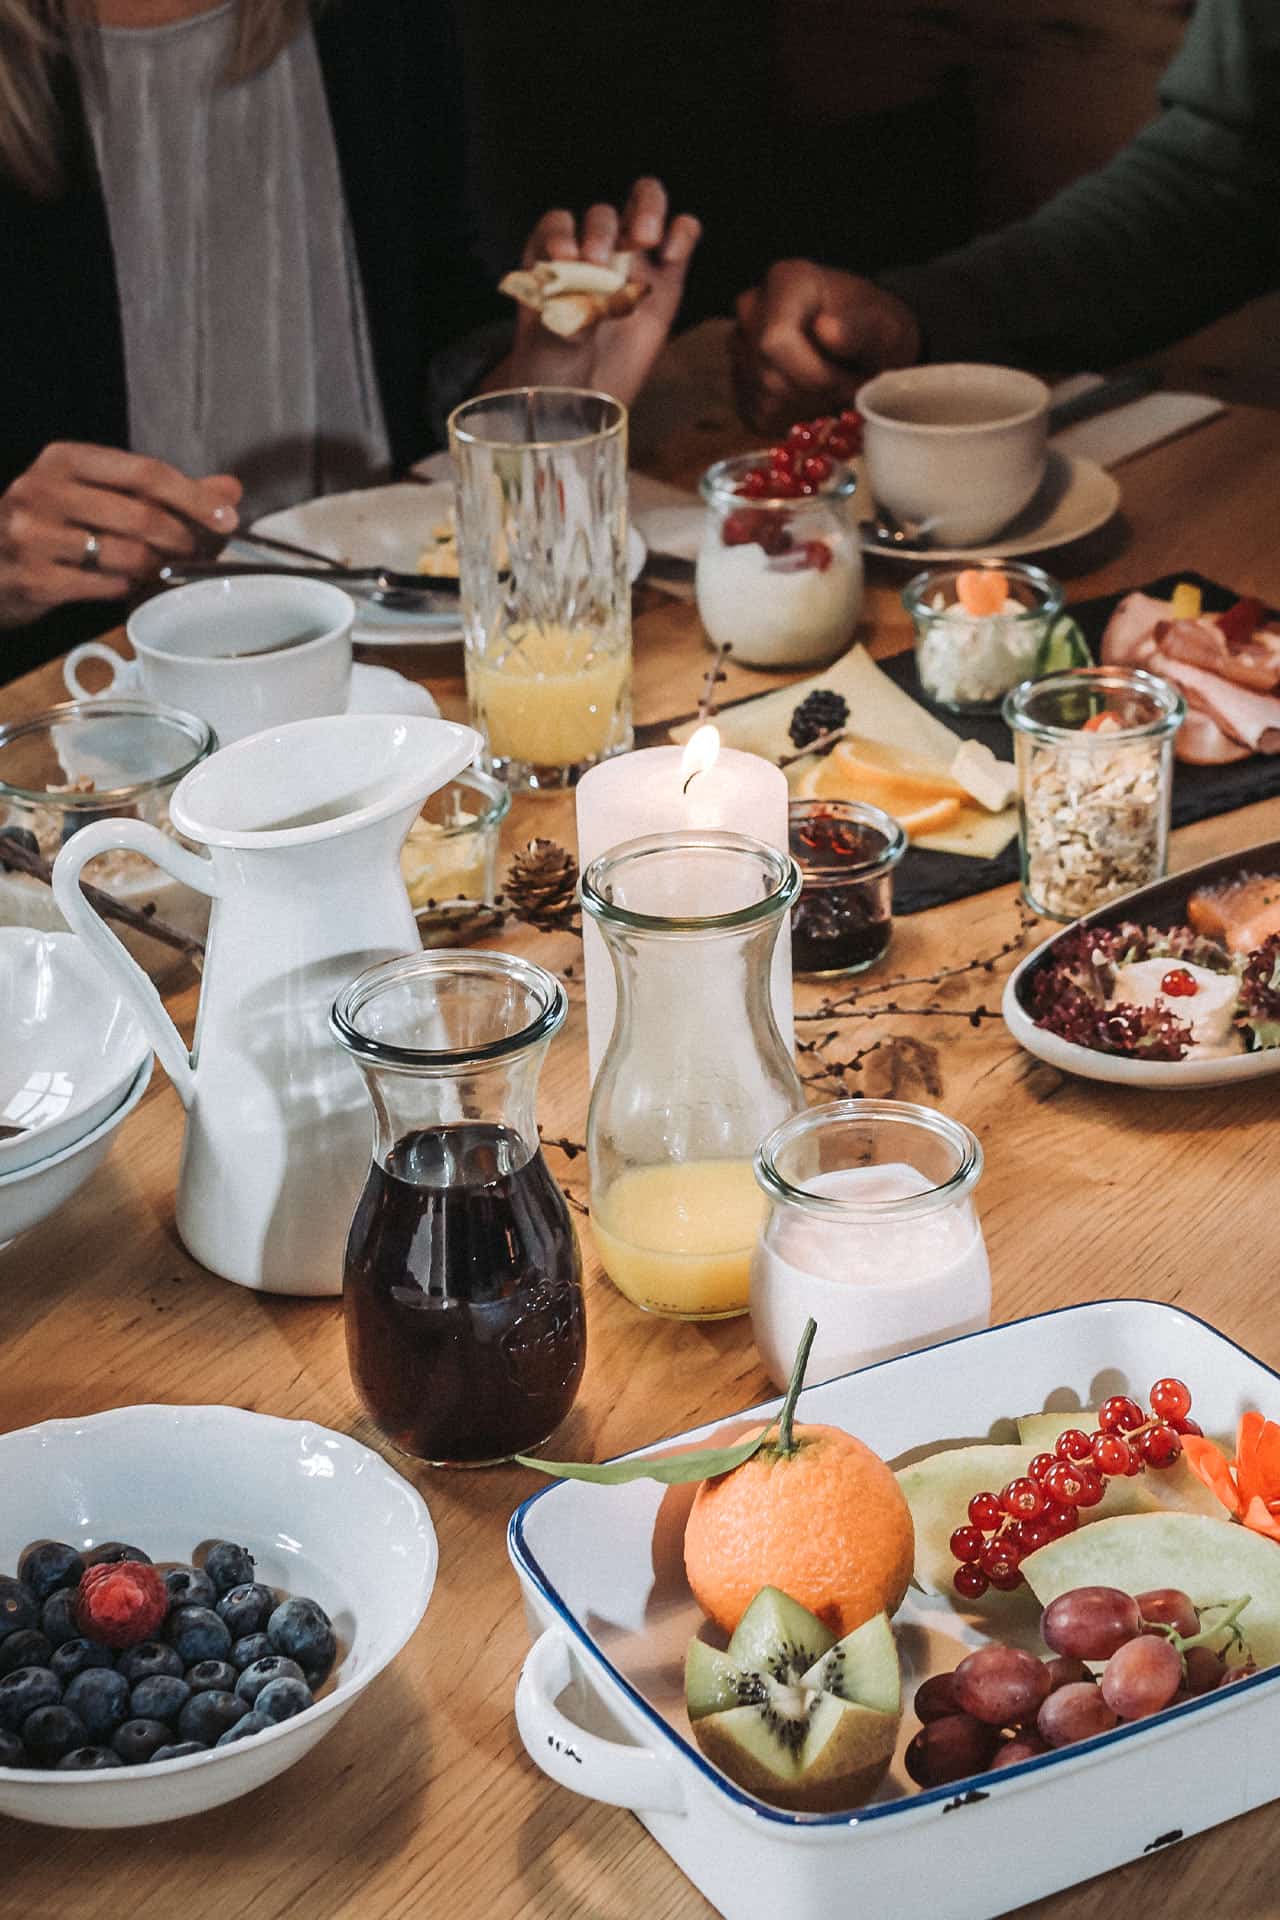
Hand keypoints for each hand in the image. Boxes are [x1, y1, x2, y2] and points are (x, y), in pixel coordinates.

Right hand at [0, 443, 241, 628]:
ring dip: (156, 567)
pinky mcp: (35, 577)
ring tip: (160, 568)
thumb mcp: (96, 493)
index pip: (145, 471)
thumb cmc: (51, 525)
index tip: (227, 517)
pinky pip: (105, 585)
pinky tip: (126, 583)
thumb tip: (229, 489)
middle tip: (194, 551)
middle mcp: (44, 490)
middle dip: (180, 538)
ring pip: (127, 554)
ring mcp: (34, 535)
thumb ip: (162, 491)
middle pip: (141, 515)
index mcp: (63, 459)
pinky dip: (126, 587)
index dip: (193, 496)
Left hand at [499, 177, 700, 406]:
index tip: (565, 258)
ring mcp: (632, 263)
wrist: (584, 404)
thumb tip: (590, 304)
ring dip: (646, 209)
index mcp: (554, 259)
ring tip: (645, 237)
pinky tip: (672, 254)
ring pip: (643, 207)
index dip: (562, 233)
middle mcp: (593, 251)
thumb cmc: (553, 375)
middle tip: (598, 261)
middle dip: (600, 231)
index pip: (559, 224)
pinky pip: (681, 236)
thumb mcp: (549, 351)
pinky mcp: (666, 282)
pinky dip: (682, 233)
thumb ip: (565, 323)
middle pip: (602, 216)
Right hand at [732, 261, 920, 434]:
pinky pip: (761, 416)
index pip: (775, 342)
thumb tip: (826, 330)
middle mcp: (753, 308)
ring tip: (836, 391)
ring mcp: (741, 345)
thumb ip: (860, 329)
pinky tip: (817, 400)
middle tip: (849, 391)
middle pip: (769, 377)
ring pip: (765, 401)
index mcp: (786, 282)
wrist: (867, 341)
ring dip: (808, 408)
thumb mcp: (886, 327)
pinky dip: (794, 418)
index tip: (850, 383)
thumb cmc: (876, 330)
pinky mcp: (741, 380)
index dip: (814, 376)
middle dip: (815, 396)